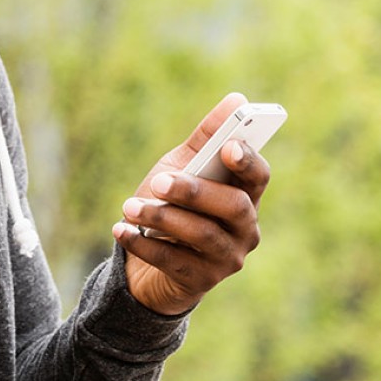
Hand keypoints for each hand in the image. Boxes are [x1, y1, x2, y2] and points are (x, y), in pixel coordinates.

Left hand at [112, 92, 270, 315]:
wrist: (148, 260)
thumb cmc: (172, 204)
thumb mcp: (183, 167)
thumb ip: (206, 139)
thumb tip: (236, 99)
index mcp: (245, 196)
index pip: (259, 177)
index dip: (248, 161)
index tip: (228, 147)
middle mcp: (246, 229)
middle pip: (234, 207)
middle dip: (194, 191)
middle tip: (157, 181)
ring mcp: (227, 258)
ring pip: (203, 234)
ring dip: (162, 217)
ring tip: (129, 206)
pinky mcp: (201, 281)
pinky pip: (174, 261)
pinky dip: (143, 244)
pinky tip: (121, 229)